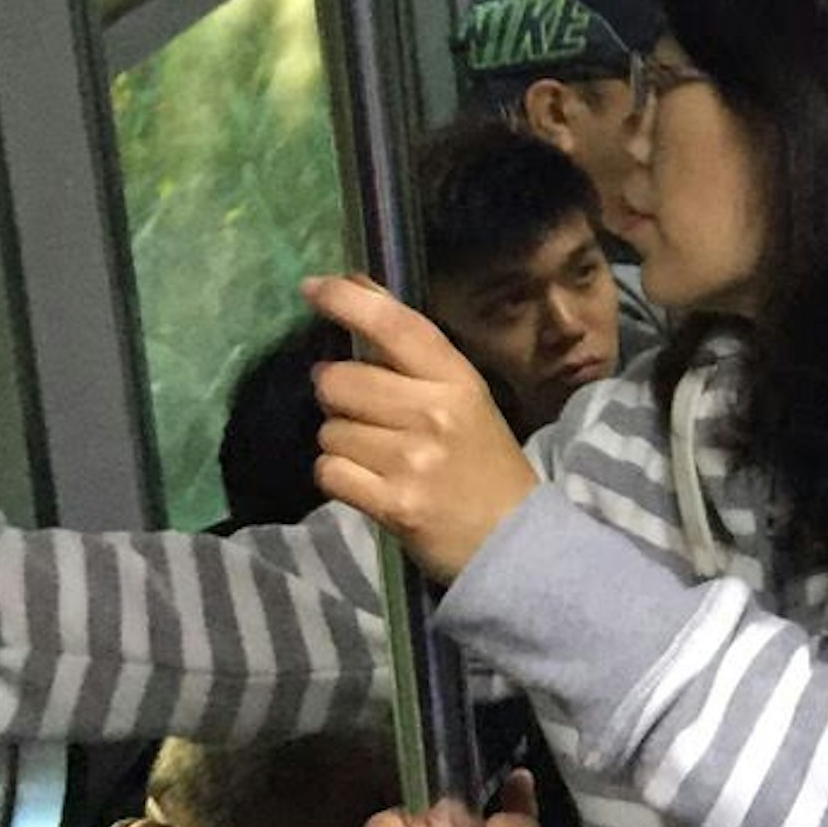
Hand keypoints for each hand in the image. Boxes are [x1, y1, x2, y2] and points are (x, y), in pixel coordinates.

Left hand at [304, 275, 540, 583]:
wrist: (514, 539)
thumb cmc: (483, 462)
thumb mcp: (464, 399)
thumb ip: (412, 357)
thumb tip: (355, 294)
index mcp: (457, 380)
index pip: (396, 325)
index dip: (349, 301)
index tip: (313, 287)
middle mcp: (434, 413)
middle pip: (340, 381)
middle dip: (336, 394)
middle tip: (363, 411)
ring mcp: (412, 460)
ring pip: (330, 430)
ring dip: (341, 442)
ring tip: (378, 457)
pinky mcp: (392, 504)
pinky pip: (329, 471)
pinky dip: (338, 477)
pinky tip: (368, 483)